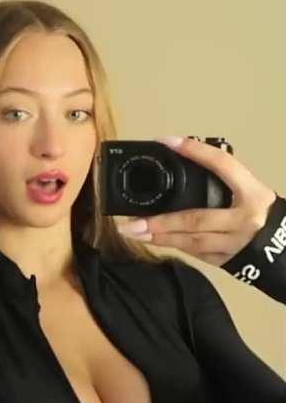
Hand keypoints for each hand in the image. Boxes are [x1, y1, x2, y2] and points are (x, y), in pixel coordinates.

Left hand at [118, 136, 276, 266]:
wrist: (285, 245)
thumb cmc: (262, 210)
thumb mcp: (249, 187)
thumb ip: (222, 176)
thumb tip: (184, 153)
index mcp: (252, 193)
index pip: (222, 164)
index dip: (195, 151)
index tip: (167, 141)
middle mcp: (244, 219)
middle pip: (196, 218)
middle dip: (161, 220)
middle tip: (132, 220)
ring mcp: (235, 244)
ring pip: (192, 241)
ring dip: (160, 236)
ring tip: (133, 231)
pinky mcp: (227, 261)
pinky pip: (195, 253)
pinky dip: (173, 245)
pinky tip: (152, 239)